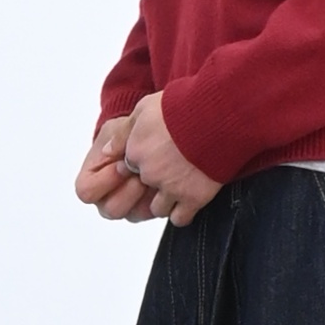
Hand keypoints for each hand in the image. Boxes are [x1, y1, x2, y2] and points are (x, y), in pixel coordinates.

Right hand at [75, 115, 157, 221]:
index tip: (121, 163)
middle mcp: (105, 200)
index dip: (104, 179)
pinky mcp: (148, 210)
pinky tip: (163, 181)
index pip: (87, 191)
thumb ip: (115, 138)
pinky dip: (160, 198)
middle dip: (129, 188)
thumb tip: (111, 151)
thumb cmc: (126, 135)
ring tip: (153, 175)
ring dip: (145, 194)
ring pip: (134, 214)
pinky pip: (153, 211)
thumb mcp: (118, 129)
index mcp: (90, 182)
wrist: (147, 140)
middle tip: (140, 171)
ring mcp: (127, 208)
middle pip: (111, 209)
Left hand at [122, 92, 220, 226]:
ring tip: (181, 185)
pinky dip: (182, 213)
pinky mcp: (193, 198)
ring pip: (158, 208)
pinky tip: (189, 201)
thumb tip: (107, 151)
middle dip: (155, 180)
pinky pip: (179, 218)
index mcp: (135, 151)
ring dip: (165, 201)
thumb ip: (124, 131)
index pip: (130, 167)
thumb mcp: (145, 107)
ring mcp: (170, 188)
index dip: (144, 161)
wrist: (217, 116)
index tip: (159, 153)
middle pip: (144, 187)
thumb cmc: (183, 107)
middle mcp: (149, 173)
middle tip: (174, 166)